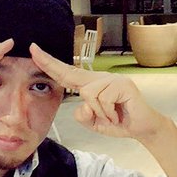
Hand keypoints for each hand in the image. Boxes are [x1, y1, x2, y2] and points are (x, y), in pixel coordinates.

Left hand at [30, 43, 166, 139]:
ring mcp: (112, 79)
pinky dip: (108, 112)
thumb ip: (83, 115)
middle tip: (32, 49)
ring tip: (112, 117)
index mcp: (91, 86)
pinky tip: (118, 115)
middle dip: (50, 63)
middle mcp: (100, 78)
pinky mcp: (122, 85)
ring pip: (88, 94)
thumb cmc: (120, 122)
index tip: (34, 52)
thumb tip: (84, 104)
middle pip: (71, 72)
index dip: (50, 65)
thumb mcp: (94, 122)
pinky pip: (102, 99)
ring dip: (99, 112)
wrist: (143, 128)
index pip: (67, 74)